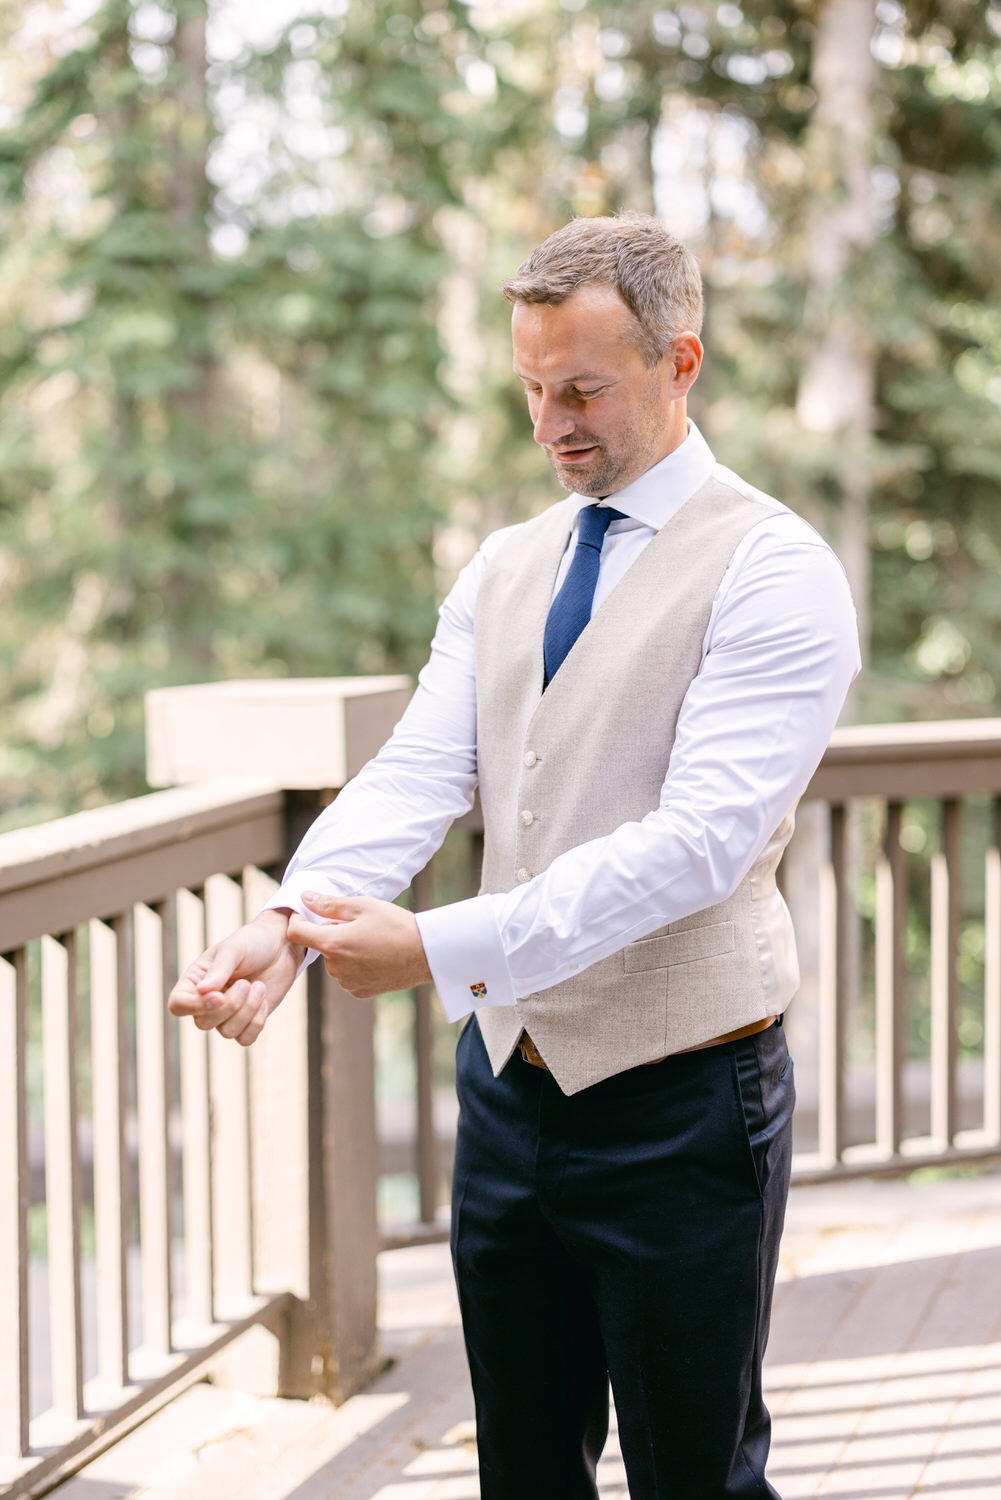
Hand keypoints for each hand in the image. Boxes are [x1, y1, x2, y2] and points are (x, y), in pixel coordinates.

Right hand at [167, 909, 303, 1045]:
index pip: (178, 1005)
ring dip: (248, 1010)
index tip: (220, 995)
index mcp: (194, 981)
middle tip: (246, 983)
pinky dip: (257, 1022)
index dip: (195, 1006)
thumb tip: (201, 991)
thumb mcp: (234, 950)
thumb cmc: (252, 943)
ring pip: (227, 1032)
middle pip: (203, 1023)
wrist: (280, 948)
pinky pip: (245, 1039)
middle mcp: (206, 1002)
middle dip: (230, 1006)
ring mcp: (226, 1014)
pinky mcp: (247, 1022)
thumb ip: (219, 970)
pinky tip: (264, 1001)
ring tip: (259, 986)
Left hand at [286, 892, 431, 999]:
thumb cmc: (396, 926)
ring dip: (345, 949)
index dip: (298, 920)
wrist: (426, 954)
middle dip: (333, 933)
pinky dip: (356, 965)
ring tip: (372, 941)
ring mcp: (347, 982)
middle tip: (360, 925)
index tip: (309, 912)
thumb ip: (330, 904)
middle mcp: (335, 967)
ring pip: (335, 960)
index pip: (296, 933)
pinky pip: (348, 974)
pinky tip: (376, 956)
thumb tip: (305, 898)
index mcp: (333, 944)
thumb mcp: (363, 906)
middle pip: (321, 945)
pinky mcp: (359, 991)